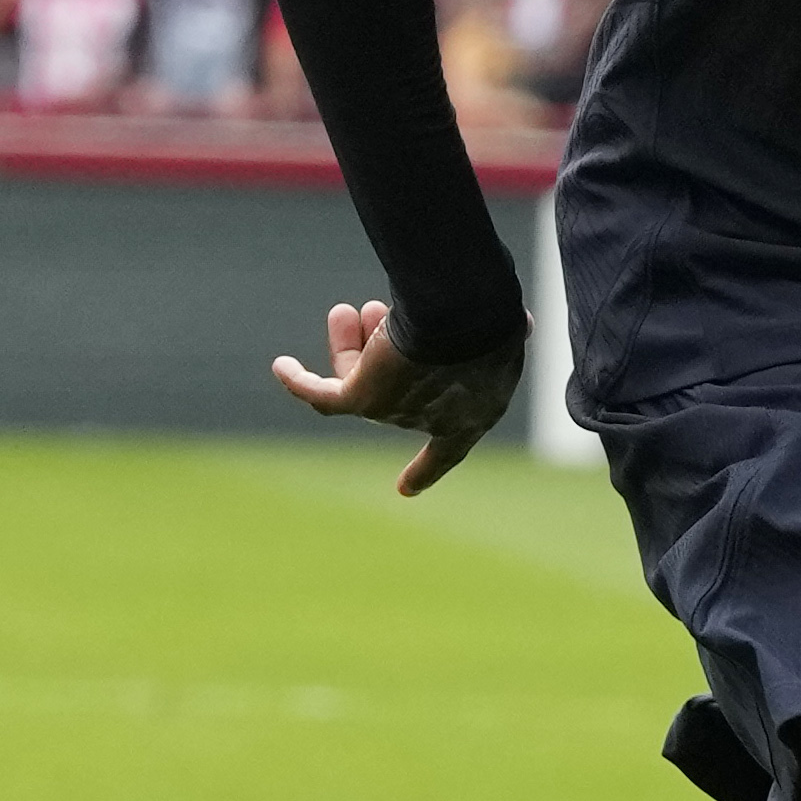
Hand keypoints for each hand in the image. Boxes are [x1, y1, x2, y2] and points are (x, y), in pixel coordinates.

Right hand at [269, 296, 522, 495]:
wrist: (464, 318)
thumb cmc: (487, 319)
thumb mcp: (503, 327)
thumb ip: (499, 331)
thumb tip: (519, 323)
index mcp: (474, 413)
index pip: (447, 449)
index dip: (425, 469)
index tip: (405, 490)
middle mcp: (431, 420)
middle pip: (395, 391)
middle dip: (380, 350)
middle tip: (369, 310)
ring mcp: (397, 412)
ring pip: (363, 379)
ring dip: (353, 342)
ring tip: (350, 311)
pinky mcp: (364, 398)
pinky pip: (322, 395)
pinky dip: (299, 381)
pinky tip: (281, 365)